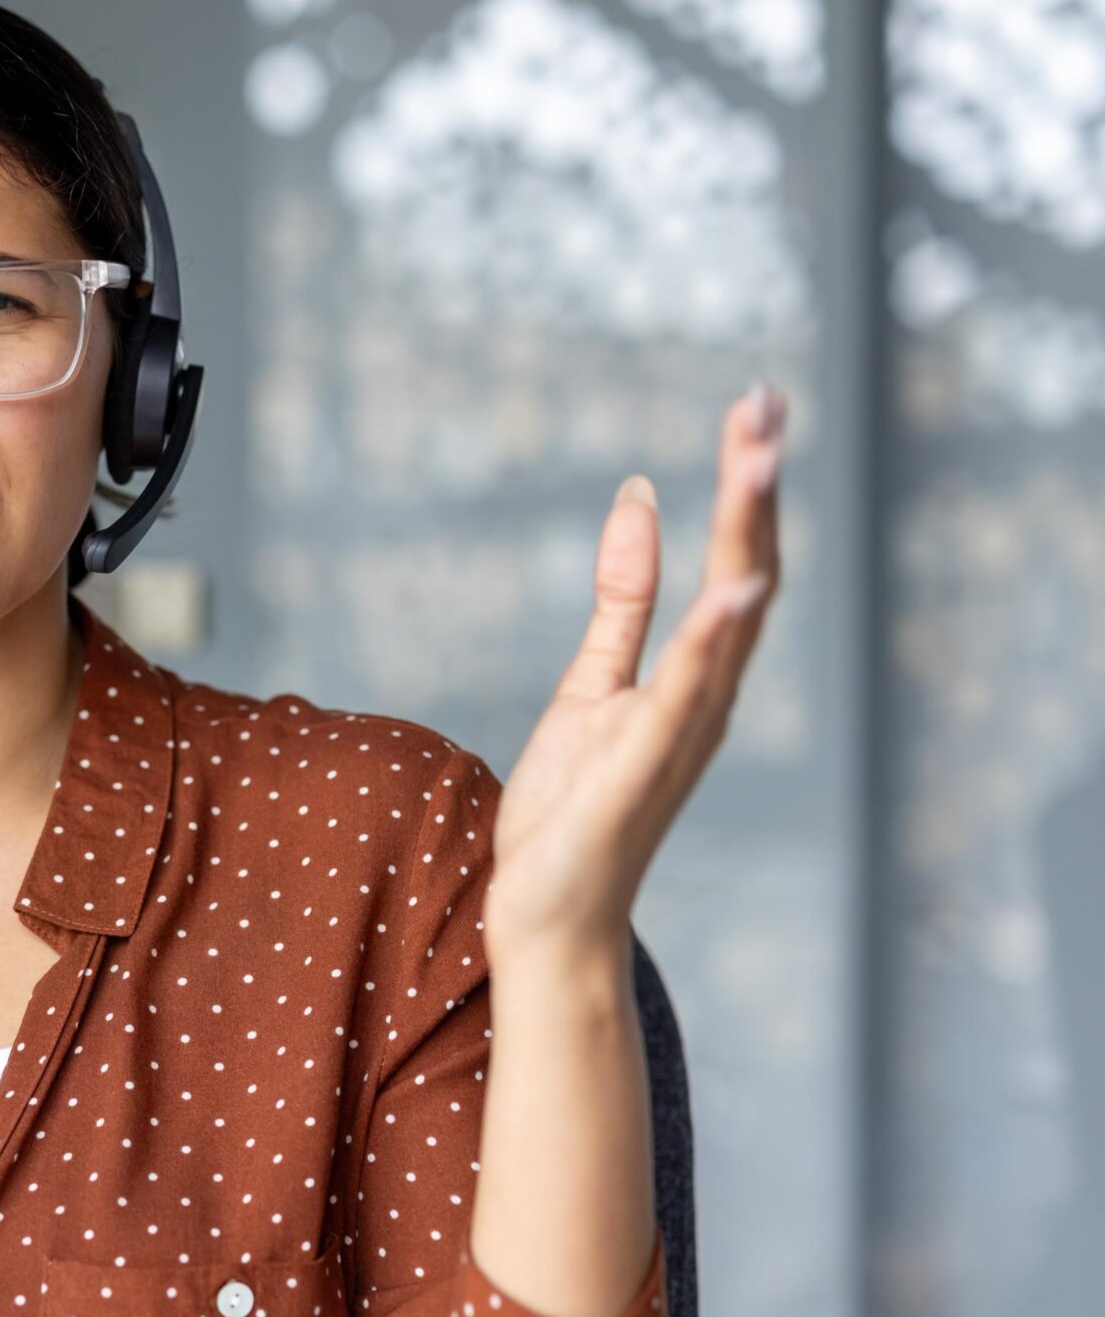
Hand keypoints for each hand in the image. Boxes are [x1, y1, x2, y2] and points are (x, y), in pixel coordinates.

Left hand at [484, 380, 786, 971]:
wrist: (549, 913)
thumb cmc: (573, 808)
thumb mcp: (592, 680)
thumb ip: (623, 596)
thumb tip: (639, 501)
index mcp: (696, 674)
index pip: (736, 558)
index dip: (745, 483)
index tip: (755, 405)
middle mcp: (708, 696)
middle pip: (749, 572)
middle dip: (755, 488)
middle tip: (767, 402)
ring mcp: (684, 730)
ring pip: (730, 620)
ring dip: (747, 539)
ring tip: (760, 458)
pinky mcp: (646, 764)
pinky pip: (688, 692)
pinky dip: (714, 638)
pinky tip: (733, 585)